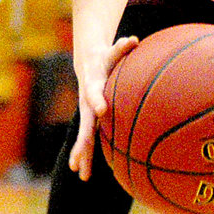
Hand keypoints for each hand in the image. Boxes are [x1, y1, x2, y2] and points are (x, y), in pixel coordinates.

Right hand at [69, 36, 137, 179]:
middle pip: (85, 124)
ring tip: (79, 173)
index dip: (97, 101)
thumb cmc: (106, 58)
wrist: (88, 64)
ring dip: (81, 154)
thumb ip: (122, 47)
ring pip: (84, 137)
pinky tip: (83, 172)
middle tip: (81, 157)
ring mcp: (87, 114)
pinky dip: (85, 155)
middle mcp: (87, 103)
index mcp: (93, 86)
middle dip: (83, 141)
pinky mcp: (91, 121)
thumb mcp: (113, 51)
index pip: (94, 94)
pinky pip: (88, 140)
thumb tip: (133, 40)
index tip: (102, 111)